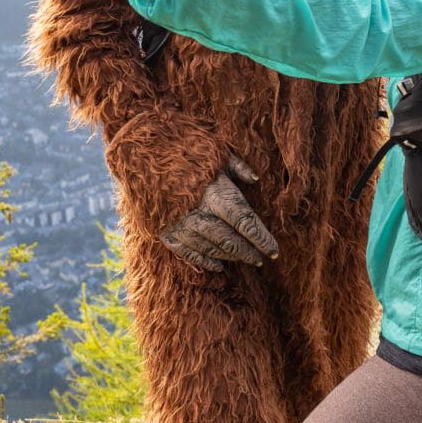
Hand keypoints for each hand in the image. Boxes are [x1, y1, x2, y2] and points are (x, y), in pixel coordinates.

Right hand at [159, 155, 278, 273]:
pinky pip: (192, 255)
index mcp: (217, 196)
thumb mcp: (216, 156)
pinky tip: (219, 266)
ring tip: (245, 259)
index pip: (246, 223)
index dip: (262, 239)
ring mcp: (184, 229)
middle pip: (232, 242)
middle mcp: (201, 216)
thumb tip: (256, 179)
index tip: (275, 251)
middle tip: (261, 259)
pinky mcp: (168, 236)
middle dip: (249, 252)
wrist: (147, 164)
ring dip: (232, 257)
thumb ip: (238, 168)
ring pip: (215, 250)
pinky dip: (207, 262)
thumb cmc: (188, 159)